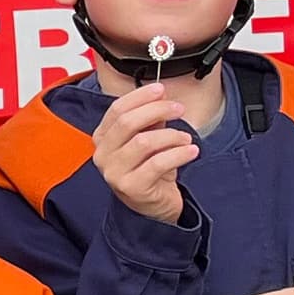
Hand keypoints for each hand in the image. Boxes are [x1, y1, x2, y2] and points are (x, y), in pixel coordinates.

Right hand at [90, 83, 200, 225]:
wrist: (153, 205)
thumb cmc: (149, 171)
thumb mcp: (148, 138)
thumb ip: (150, 119)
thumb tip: (161, 97)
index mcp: (102, 139)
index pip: (117, 109)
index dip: (141, 96)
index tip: (161, 89)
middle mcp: (103, 156)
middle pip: (128, 122)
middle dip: (157, 110)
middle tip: (178, 108)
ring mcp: (115, 173)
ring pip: (143, 142)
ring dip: (171, 135)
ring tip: (185, 139)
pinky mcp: (132, 187)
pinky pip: (158, 163)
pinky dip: (179, 153)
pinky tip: (191, 151)